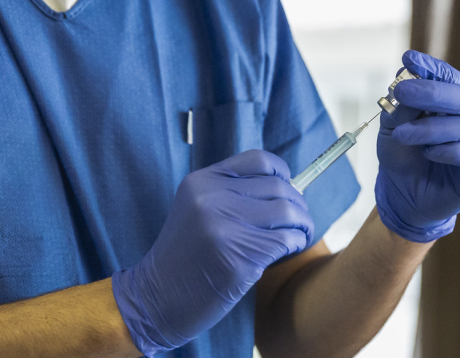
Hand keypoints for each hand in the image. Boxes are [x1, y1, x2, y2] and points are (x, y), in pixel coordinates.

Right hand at [112, 150, 313, 355]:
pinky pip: (286, 240)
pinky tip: (288, 252)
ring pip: (288, 211)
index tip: (288, 187)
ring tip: (298, 236)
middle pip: (278, 187)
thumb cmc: (185, 257)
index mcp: (201, 182)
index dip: (281, 172)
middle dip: (297, 204)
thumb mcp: (196, 210)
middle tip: (298, 221)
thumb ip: (230, 193)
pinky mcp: (238, 259)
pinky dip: (295, 244)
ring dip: (302, 224)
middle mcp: (212, 199)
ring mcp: (224, 229)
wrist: (156, 299)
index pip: (258, 160)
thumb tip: (286, 186)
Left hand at [374, 50, 459, 242]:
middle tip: (401, 92)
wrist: (404, 193)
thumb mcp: (393, 125)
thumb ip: (402, 104)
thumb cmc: (404, 152)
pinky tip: (427, 153)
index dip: (431, 67)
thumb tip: (405, 76)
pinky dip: (447, 151)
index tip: (408, 59)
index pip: (451, 76)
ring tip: (402, 134)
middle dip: (431, 92)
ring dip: (430, 129)